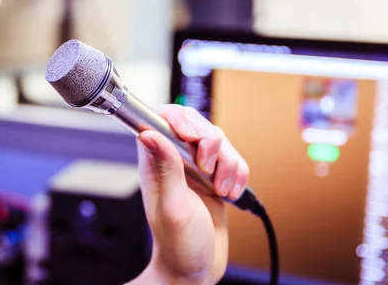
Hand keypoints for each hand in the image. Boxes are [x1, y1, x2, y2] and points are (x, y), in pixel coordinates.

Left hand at [127, 105, 249, 284]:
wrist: (197, 268)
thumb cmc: (178, 244)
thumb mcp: (173, 207)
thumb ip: (165, 168)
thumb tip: (148, 133)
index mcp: (155, 162)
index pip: (160, 119)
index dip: (178, 118)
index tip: (191, 135)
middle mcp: (174, 160)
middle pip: (195, 123)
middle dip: (210, 143)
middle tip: (207, 168)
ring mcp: (196, 166)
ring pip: (219, 140)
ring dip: (228, 164)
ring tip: (220, 190)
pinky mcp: (215, 175)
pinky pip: (235, 159)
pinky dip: (238, 175)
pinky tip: (228, 194)